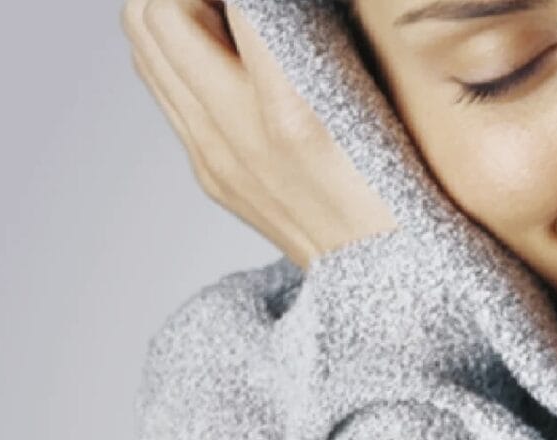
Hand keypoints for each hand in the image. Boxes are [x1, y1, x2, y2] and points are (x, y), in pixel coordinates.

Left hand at [121, 0, 397, 269]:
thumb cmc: (411, 201)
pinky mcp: (210, 174)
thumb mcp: (383, 103)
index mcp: (292, 113)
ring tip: (221, 4)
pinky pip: (165, 87)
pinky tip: (220, 38)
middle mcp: (237, 136)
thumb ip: (322, 36)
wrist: (387, 294)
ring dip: (170, 5)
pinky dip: (176, 45)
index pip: (236, 3)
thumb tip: (278, 10)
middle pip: (157, 12)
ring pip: (145, 46)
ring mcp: (214, 159)